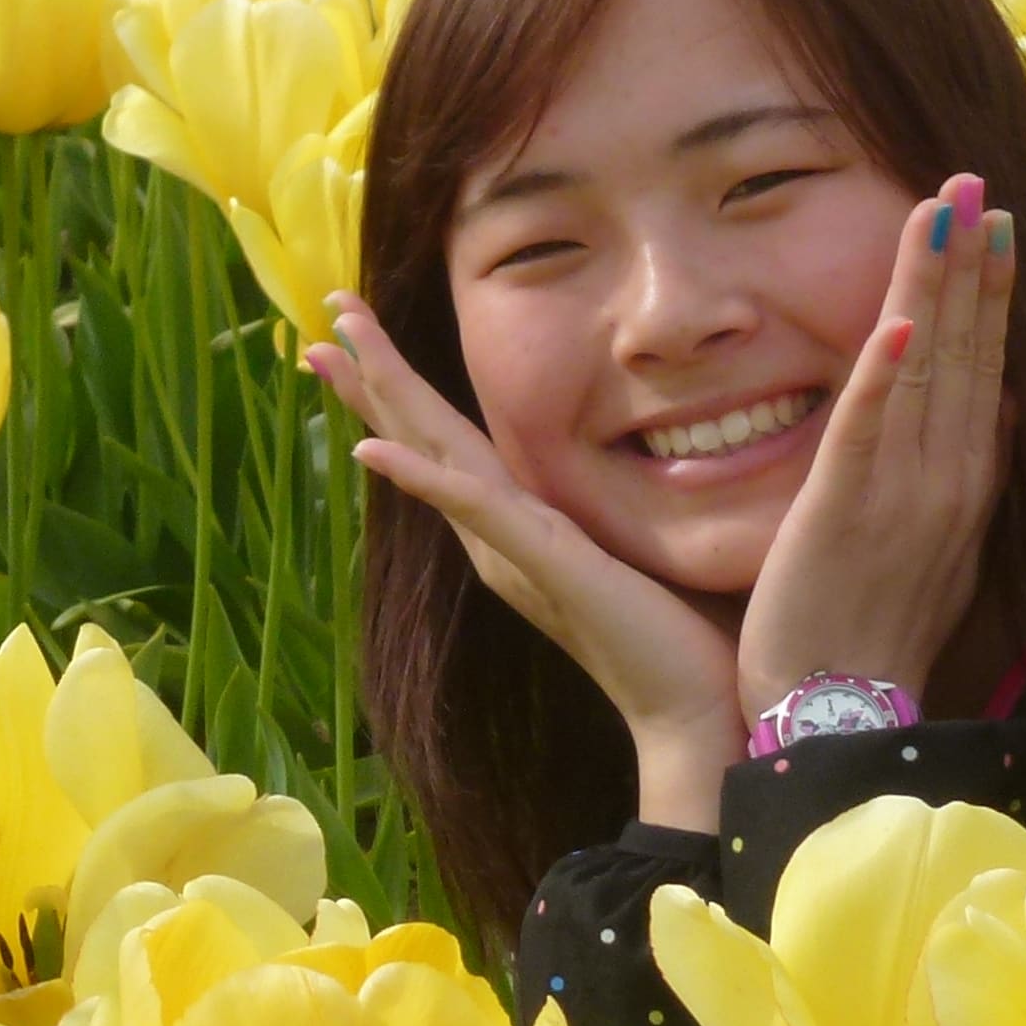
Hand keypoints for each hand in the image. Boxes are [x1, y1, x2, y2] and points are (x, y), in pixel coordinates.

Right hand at [308, 294, 744, 823]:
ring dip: (379, 397)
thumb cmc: (686, 636)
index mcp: (519, 526)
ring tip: (331, 349)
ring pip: (432, 453)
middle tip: (327, 312)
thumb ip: (612, 506)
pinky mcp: (542, 562)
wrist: (698, 713)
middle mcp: (498, 535)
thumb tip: (644, 455)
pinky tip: (372, 447)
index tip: (361, 334)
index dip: (401, 387)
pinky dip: (418, 475)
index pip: (447, 441)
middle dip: (373, 370)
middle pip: (422, 434)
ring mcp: (514, 549)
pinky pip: (470, 506)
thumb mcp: (636, 546)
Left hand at [733, 175, 1015, 716]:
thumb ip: (960, 474)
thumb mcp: (935, 545)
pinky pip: (869, 432)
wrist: (837, 717)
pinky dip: (885, 375)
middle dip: (971, 262)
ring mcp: (902, 495)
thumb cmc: (872, 630)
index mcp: (963, 484)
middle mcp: (947, 480)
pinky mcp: (844, 514)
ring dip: (935, 287)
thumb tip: (993, 407)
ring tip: (946, 211)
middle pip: (965, 351)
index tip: (997, 222)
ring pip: (925, 370)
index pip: (986, 368)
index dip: (991, 293)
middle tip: (974, 178)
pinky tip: (895, 319)